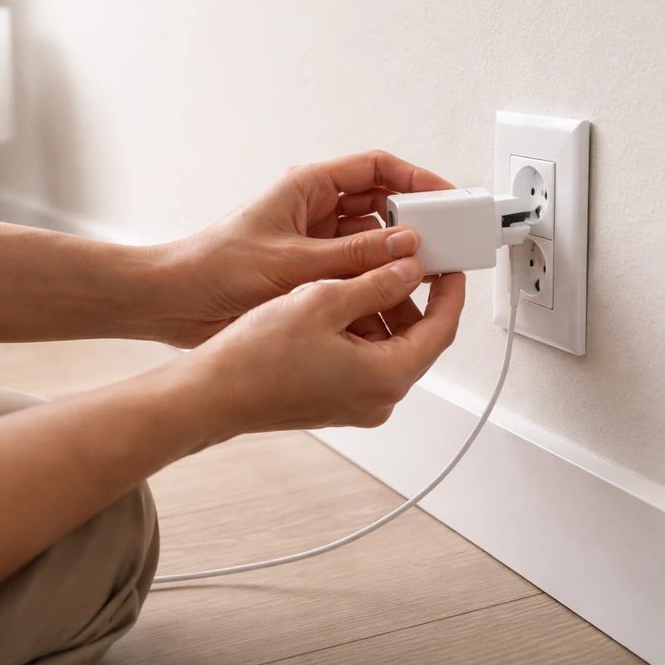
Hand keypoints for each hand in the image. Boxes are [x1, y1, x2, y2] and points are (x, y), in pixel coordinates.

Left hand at [159, 151, 453, 346]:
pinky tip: (387, 307)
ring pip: (373, 247)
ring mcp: (317, 245)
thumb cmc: (214, 266)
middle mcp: (317, 213)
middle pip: (383, 208)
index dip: (416, 178)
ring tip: (416, 284)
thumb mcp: (292, 261)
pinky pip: (357, 276)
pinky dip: (373, 289)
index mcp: (309, 188)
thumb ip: (353, 255)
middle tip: (442, 247)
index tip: (446, 198)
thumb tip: (405, 246)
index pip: (376, 169)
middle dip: (413, 228)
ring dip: (394, 265)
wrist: (176, 304)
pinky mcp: (313, 276)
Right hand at [174, 257, 465, 436]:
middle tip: (401, 260)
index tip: (448, 264)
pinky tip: (334, 303)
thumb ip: (375, 283)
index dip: (449, 291)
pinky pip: (365, 360)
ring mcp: (359, 404)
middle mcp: (380, 399)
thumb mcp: (323, 301)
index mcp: (387, 377)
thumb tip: (408, 269)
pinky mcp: (338, 402)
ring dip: (381, 311)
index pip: (442, 328)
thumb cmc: (257, 359)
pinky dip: (360, 330)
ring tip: (357, 275)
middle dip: (411, 297)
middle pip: (417, 339)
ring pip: (388, 347)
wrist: (214, 395)